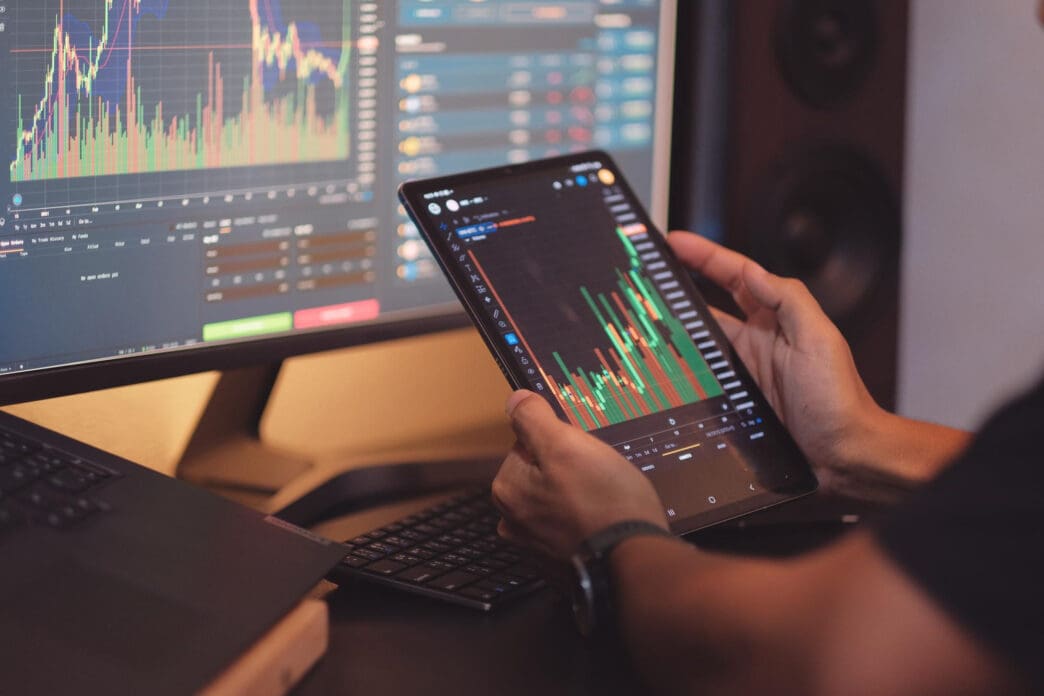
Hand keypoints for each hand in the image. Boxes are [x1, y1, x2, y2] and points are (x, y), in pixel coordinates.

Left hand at [492, 390, 666, 560]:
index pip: (528, 444)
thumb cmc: (604, 503)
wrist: (636, 560)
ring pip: (560, 498)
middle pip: (543, 472)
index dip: (559, 441)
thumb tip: (515, 400)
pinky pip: (573, 525)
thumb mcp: (566, 445)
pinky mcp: (563, 559)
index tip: (580, 453)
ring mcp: (538, 545)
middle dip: (570, 469)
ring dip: (581, 495)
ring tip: (607, 498)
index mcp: (507, 490)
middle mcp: (514, 521)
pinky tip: (606, 520)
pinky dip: (587, 520)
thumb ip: (533, 419)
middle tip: (599, 476)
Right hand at [666, 231, 882, 494]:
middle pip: (709, 304)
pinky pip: (699, 379)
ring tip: (642, 315)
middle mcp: (756, 341)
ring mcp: (742, 371)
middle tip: (647, 274)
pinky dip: (678, 370)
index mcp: (777, 319)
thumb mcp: (818, 339)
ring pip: (699, 342)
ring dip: (673, 328)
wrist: (843, 456)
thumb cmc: (839, 399)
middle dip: (679, 285)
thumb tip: (752, 270)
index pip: (735, 277)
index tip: (674, 242)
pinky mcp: (733, 400)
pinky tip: (657, 367)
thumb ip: (789, 300)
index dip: (705, 256)